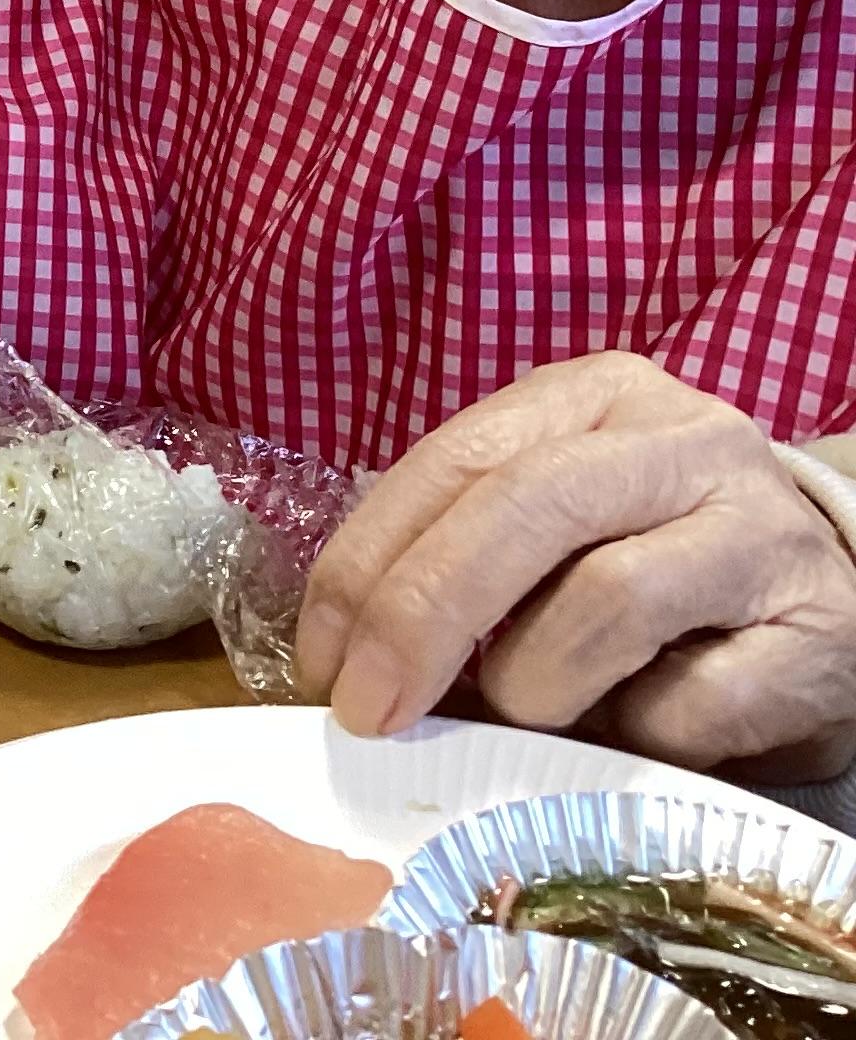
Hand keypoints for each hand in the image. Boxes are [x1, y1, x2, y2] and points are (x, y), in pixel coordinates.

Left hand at [295, 352, 855, 779]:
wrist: (836, 598)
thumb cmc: (656, 557)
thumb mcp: (556, 522)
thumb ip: (464, 550)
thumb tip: (352, 651)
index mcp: (592, 396)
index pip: (452, 460)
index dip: (370, 561)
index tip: (323, 656)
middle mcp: (679, 440)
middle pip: (521, 510)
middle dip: (422, 618)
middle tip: (371, 710)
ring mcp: (757, 531)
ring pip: (604, 599)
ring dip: (533, 683)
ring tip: (527, 710)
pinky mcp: (817, 634)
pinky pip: (691, 701)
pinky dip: (636, 732)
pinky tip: (636, 729)